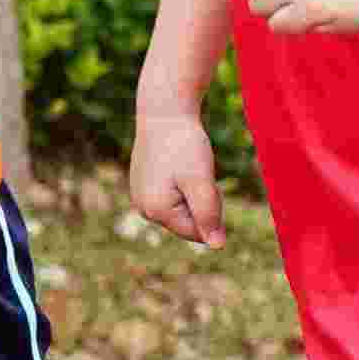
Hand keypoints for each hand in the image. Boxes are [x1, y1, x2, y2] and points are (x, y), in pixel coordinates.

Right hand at [130, 112, 225, 245]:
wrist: (163, 113)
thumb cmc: (184, 145)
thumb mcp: (201, 181)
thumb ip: (208, 215)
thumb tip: (217, 246)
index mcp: (156, 211)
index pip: (198, 232)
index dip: (212, 211)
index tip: (206, 183)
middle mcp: (143, 209)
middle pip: (189, 222)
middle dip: (201, 203)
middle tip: (198, 173)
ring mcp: (140, 198)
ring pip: (182, 209)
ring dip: (192, 193)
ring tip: (187, 167)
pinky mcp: (143, 186)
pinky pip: (172, 197)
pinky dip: (182, 185)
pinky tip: (177, 165)